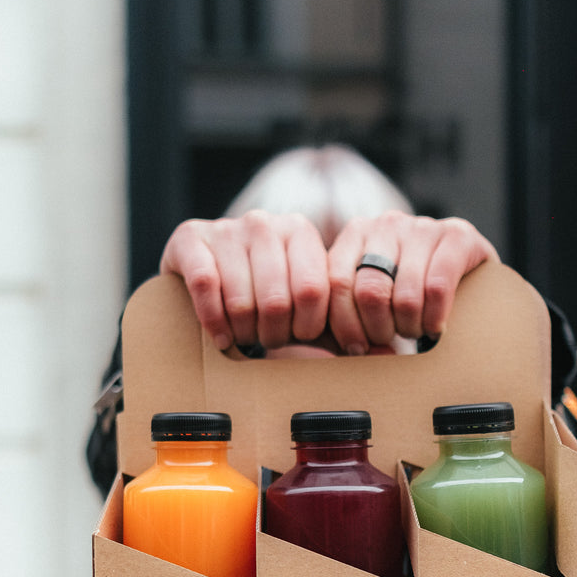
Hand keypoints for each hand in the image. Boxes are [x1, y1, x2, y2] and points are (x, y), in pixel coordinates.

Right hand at [160, 212, 329, 350]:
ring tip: (243, 335)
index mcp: (300, 232)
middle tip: (266, 338)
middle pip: (277, 301)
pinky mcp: (190, 239)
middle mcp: (265, 222)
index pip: (313, 291)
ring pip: (241, 300)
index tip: (296, 336)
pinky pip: (206, 287)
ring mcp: (226, 227)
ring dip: (242, 332)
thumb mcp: (306, 310)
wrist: (209, 278)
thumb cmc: (266, 300)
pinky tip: (218, 335)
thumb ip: (342, 330)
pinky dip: (213, 322)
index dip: (305, 327)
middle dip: (272, 334)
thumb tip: (387, 354)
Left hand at [327, 211, 499, 354]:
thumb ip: (347, 318)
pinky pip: (438, 288)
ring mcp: (422, 226)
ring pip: (404, 296)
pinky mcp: (458, 235)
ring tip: (415, 331)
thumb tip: (344, 350)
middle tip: (390, 340)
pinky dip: (435, 317)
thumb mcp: (371, 302)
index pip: (335, 284)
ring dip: (410, 328)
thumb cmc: (408, 297)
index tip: (357, 348)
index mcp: (354, 235)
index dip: (346, 326)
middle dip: (379, 331)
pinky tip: (436, 326)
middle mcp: (385, 223)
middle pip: (369, 292)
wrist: (468, 278)